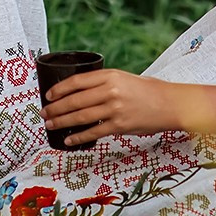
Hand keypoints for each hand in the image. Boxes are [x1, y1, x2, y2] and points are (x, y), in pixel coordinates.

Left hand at [42, 69, 177, 147]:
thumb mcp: (124, 78)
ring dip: (62, 122)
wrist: (171, 104)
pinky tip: (69, 140)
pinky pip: (94, 133)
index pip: (77, 81)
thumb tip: (80, 92)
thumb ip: (104, 83)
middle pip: (75, 100)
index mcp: (110, 75)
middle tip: (44, 113)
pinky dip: (79, 137)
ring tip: (50, 124)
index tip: (48, 95)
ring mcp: (115, 109)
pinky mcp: (120, 126)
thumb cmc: (148, 90)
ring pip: (81, 117)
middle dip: (56, 108)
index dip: (59, 89)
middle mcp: (111, 90)